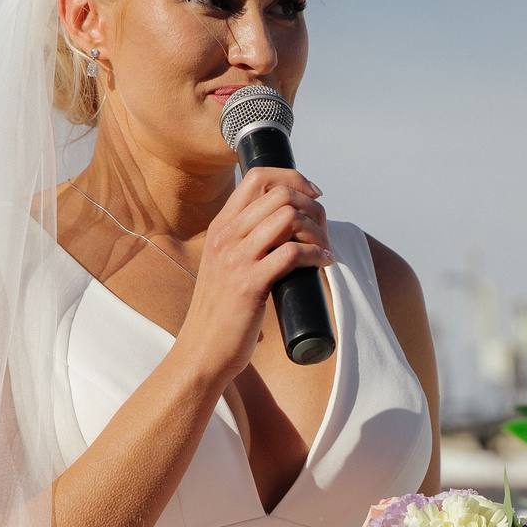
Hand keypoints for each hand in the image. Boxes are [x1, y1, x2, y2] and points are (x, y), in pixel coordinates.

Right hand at [174, 167, 330, 386]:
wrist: (202, 350)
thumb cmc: (220, 312)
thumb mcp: (225, 265)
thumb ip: (245, 243)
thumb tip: (287, 229)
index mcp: (220, 227)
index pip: (258, 176)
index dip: (293, 178)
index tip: (313, 194)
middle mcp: (225, 236)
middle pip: (280, 194)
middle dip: (312, 206)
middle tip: (324, 230)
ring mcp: (236, 259)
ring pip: (289, 218)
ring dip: (317, 231)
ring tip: (324, 249)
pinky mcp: (249, 284)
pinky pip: (292, 254)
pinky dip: (317, 255)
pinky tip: (324, 263)